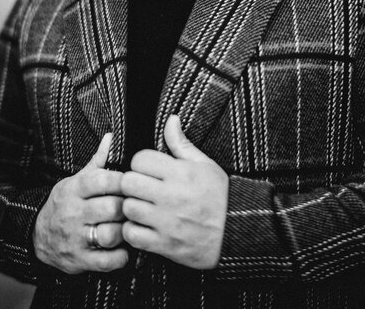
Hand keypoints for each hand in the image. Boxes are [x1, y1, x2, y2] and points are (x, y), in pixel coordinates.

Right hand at [32, 133, 127, 273]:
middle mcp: (73, 214)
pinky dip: (121, 256)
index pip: (102, 180)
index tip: (132, 183)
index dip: (122, 181)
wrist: (36, 235)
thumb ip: (97, 161)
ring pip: (110, 235)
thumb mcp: (75, 180)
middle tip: (135, 206)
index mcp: (74, 190)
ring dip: (125, 232)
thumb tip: (110, 137)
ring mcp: (75, 239)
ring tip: (129, 226)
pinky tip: (124, 247)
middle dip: (127, 207)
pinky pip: (107, 262)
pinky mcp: (79, 261)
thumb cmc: (65, 203)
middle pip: (110, 208)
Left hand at [121, 115, 228, 268]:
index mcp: (181, 173)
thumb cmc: (221, 195)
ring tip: (142, 205)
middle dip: (131, 182)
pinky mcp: (165, 244)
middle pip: (128, 182)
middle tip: (141, 187)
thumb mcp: (205, 164)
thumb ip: (182, 143)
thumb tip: (170, 119)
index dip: (141, 162)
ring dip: (131, 206)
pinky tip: (143, 225)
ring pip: (128, 208)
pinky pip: (132, 235)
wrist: (237, 232)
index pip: (140, 159)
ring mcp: (167, 222)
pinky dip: (133, 230)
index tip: (148, 169)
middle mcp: (172, 196)